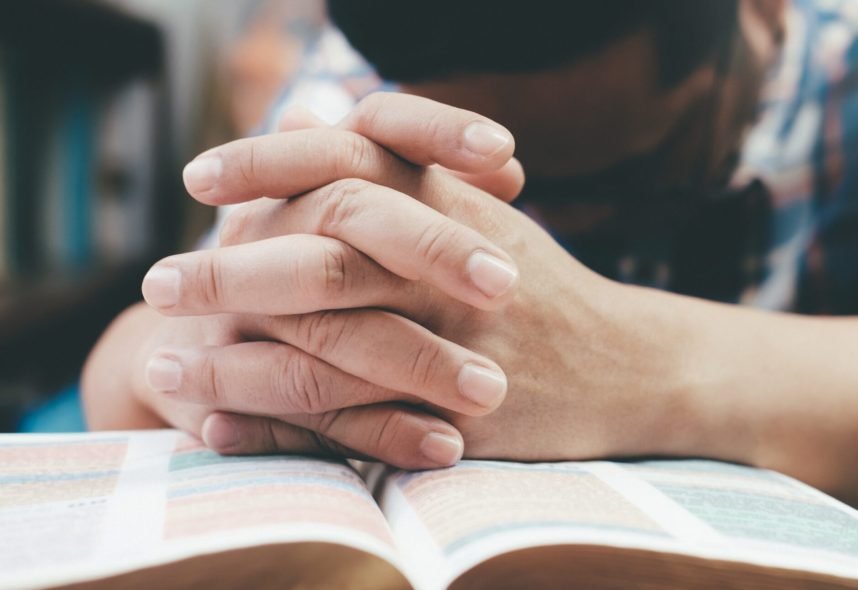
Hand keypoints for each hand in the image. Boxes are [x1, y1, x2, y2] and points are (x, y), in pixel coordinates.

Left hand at [142, 94, 673, 464]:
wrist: (630, 365)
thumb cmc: (544, 289)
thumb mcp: (479, 213)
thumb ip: (400, 169)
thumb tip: (315, 112)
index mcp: (454, 205)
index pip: (350, 163)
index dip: (268, 163)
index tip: (200, 178)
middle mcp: (454, 266)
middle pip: (327, 255)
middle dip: (232, 271)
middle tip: (159, 284)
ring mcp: (461, 342)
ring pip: (330, 346)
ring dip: (238, 363)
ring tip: (169, 372)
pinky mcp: (464, 411)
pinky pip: (357, 423)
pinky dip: (282, 429)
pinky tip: (223, 430)